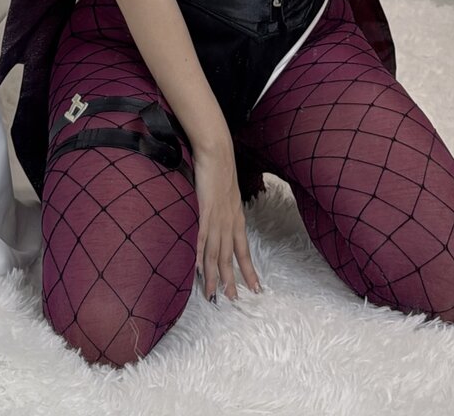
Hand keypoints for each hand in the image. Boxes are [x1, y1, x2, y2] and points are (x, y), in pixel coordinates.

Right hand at [193, 141, 261, 301]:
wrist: (217, 152)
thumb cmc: (221, 170)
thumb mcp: (227, 194)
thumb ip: (223, 209)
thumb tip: (218, 220)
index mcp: (237, 218)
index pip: (244, 251)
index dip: (248, 270)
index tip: (254, 288)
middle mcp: (230, 222)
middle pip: (229, 257)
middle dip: (231, 280)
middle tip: (232, 300)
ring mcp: (217, 217)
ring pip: (216, 253)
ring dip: (214, 276)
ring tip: (213, 295)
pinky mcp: (205, 210)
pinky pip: (202, 237)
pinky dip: (200, 255)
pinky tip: (199, 269)